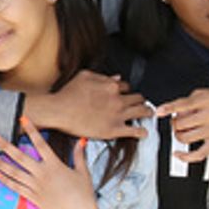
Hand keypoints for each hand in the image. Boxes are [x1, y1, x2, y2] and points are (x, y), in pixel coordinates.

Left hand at [0, 117, 100, 208]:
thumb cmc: (84, 195)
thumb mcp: (83, 172)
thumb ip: (79, 155)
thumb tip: (82, 140)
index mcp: (55, 165)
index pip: (40, 143)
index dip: (31, 130)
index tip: (22, 118)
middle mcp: (42, 174)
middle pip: (19, 156)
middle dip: (4, 145)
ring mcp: (36, 186)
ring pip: (13, 172)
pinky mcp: (33, 198)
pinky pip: (15, 187)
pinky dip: (4, 180)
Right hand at [24, 70, 148, 139]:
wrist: (59, 111)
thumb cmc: (68, 94)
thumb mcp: (84, 76)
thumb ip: (102, 76)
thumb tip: (116, 78)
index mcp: (111, 86)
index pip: (126, 87)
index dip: (126, 91)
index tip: (125, 94)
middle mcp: (117, 99)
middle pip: (138, 98)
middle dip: (140, 100)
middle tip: (142, 103)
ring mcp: (117, 115)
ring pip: (141, 112)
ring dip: (147, 112)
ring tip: (149, 113)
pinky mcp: (114, 130)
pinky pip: (135, 131)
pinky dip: (141, 132)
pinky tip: (143, 132)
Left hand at [156, 83, 208, 162]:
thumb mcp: (208, 92)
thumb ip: (190, 101)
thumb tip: (174, 113)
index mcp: (208, 100)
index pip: (183, 105)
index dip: (168, 108)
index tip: (159, 112)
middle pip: (181, 123)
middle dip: (176, 123)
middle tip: (179, 121)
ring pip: (185, 138)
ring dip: (179, 135)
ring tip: (183, 131)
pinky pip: (198, 154)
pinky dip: (185, 156)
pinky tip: (178, 153)